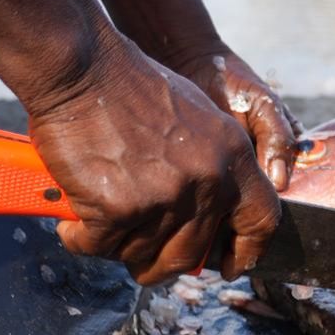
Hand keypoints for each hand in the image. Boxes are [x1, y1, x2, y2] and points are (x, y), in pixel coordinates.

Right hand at [27, 36, 280, 284]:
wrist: (83, 66)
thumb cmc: (130, 86)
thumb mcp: (198, 118)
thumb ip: (213, 165)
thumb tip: (211, 212)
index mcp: (233, 158)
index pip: (261, 222)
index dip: (247, 252)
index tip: (230, 267)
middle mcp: (208, 182)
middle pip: (189, 254)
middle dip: (161, 264)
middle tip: (140, 257)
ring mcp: (165, 198)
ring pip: (141, 255)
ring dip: (117, 247)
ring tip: (98, 224)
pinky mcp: (120, 208)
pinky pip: (98, 246)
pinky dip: (81, 238)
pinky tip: (73, 222)